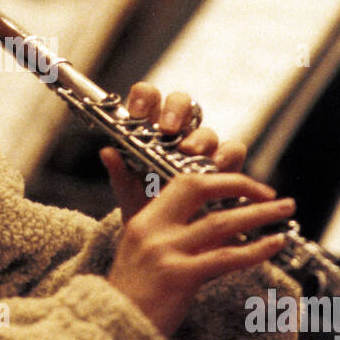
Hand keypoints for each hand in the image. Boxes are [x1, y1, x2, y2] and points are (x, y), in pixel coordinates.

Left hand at [99, 82, 243, 221]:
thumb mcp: (127, 193)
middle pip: (181, 104)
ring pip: (206, 129)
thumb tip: (106, 152)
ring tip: (190, 152)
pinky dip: (227, 155)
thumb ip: (119, 173)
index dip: (145, 98)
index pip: (149, 98)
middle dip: (175, 111)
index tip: (138, 113)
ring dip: (199, 137)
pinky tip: (218, 164)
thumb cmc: (144, 208)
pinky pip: (233, 150)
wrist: (165, 241)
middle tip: (167, 129)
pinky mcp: (225, 166)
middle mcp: (178, 134)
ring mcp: (203, 148)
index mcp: (150, 130)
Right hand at [99, 83, 294, 338]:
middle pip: (200, 188)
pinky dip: (256, 248)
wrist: (115, 330)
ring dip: (259, 213)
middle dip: (241, 185)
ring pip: (221, 222)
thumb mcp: (141, 252)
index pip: (183, 182)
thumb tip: (204, 218)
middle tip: (271, 192)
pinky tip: (274, 244)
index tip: (243, 185)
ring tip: (285, 210)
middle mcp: (153, 230)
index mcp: (145, 220)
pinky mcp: (179, 277)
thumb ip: (172, 232)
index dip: (218, 177)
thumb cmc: (133, 295)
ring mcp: (165, 252)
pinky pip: (226, 258)